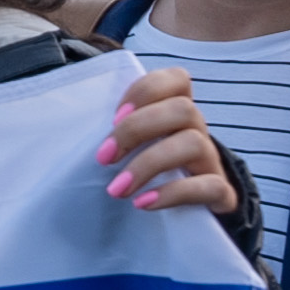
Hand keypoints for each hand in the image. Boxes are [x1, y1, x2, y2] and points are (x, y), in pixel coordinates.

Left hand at [97, 66, 238, 222]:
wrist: (191, 210)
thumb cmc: (148, 170)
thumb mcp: (132, 144)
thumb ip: (115, 129)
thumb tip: (69, 127)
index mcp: (176, 110)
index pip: (177, 79)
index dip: (145, 91)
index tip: (113, 117)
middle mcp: (197, 130)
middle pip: (182, 109)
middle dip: (137, 129)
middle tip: (104, 157)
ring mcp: (210, 160)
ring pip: (194, 143)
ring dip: (149, 164)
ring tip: (117, 189)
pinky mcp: (220, 193)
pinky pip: (210, 185)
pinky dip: (173, 193)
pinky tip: (143, 203)